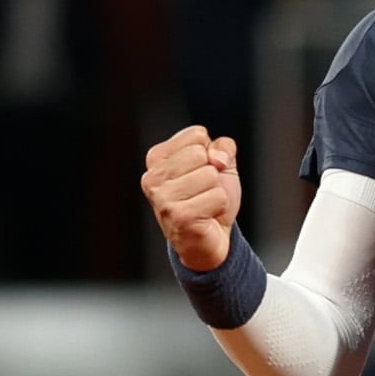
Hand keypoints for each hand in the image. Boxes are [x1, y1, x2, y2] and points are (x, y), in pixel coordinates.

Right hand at [140, 126, 241, 271]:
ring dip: (216, 192)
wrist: (209, 240)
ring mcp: (163, 198)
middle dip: (213, 174)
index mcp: (157, 158)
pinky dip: (220, 207)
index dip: (209, 154)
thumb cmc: (209, 199)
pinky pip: (218, 196)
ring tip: (204, 205)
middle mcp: (153, 178)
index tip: (199, 173)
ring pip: (210, 175)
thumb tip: (218, 158)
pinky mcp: (179, 216)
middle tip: (202, 193)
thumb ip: (222, 146)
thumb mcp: (219, 164)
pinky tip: (206, 217)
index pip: (196, 135)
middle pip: (201, 154)